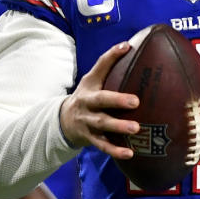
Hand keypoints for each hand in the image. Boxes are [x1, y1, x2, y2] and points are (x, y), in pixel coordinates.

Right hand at [59, 42, 139, 159]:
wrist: (63, 120)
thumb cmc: (86, 96)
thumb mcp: (93, 80)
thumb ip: (109, 64)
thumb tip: (129, 44)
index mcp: (89, 86)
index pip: (99, 68)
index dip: (111, 56)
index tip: (127, 47)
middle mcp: (86, 103)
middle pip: (100, 101)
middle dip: (117, 101)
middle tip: (135, 102)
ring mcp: (87, 122)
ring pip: (102, 125)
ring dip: (118, 127)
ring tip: (136, 128)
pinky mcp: (90, 138)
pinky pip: (102, 145)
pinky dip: (115, 150)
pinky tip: (130, 153)